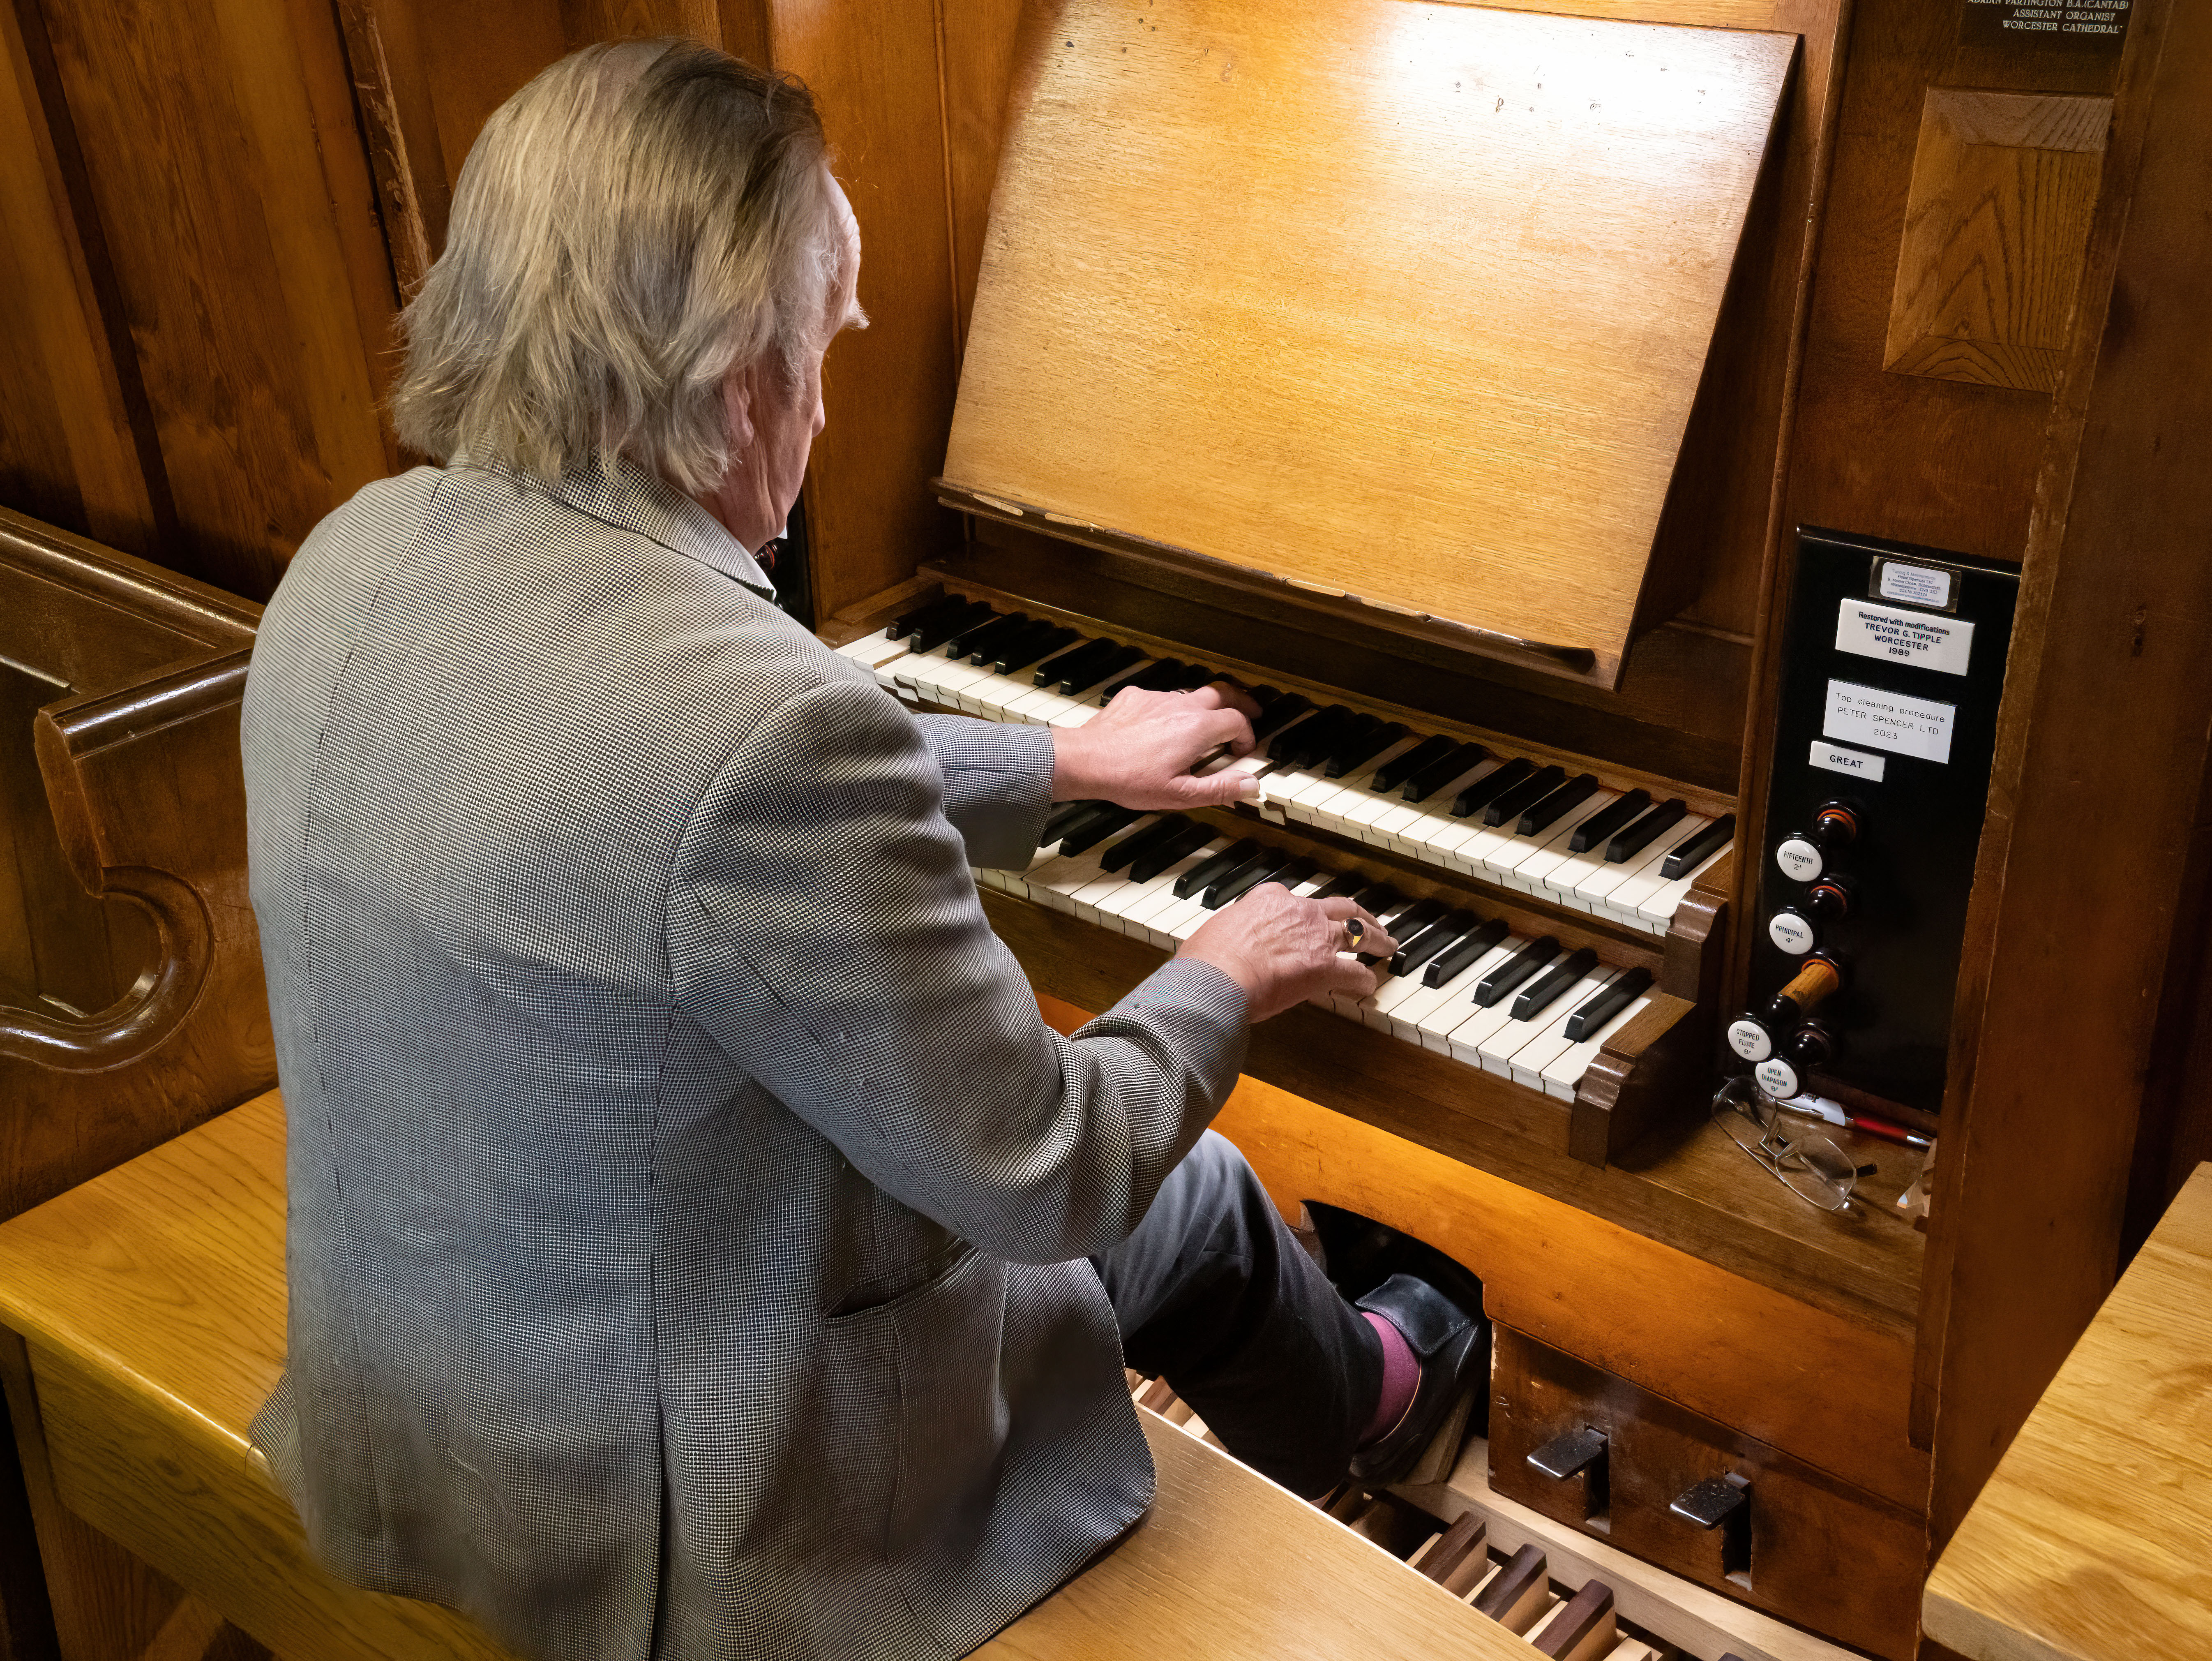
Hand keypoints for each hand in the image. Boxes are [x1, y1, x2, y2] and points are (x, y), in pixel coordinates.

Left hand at [1050, 682, 1263, 809]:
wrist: (1087, 761)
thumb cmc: (1130, 778)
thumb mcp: (1181, 794)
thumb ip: (1220, 788)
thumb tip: (1250, 785)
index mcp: (1198, 728)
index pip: (1238, 721)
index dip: (1247, 735)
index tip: (1243, 750)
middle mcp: (1181, 705)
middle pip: (1223, 693)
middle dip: (1240, 702)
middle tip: (1250, 712)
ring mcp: (1158, 697)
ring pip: (1192, 694)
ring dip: (1206, 706)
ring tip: (1207, 722)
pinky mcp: (1137, 696)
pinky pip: (1162, 697)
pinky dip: (1172, 709)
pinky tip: (1164, 726)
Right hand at [1177, 885, 1398, 1022]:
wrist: (1217, 977)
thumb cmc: (1208, 960)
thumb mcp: (1216, 932)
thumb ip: (1233, 935)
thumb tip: (1224, 947)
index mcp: (1269, 899)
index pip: (1295, 900)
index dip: (1305, 913)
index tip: (1310, 919)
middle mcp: (1299, 912)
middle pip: (1340, 907)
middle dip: (1358, 914)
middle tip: (1369, 921)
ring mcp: (1316, 938)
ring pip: (1360, 931)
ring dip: (1377, 938)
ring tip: (1388, 945)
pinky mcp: (1325, 968)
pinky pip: (1356, 973)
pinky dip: (1366, 981)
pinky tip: (1369, 987)